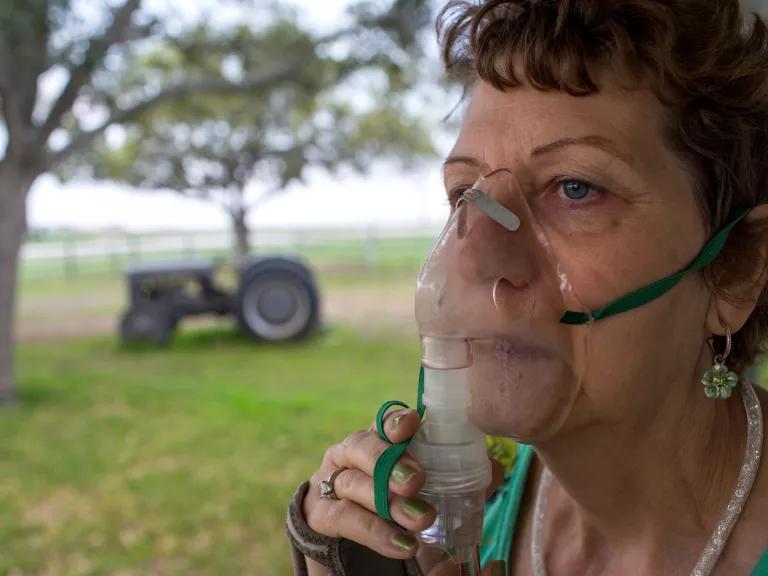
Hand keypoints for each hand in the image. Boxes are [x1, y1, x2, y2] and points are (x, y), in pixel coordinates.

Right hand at [303, 408, 505, 564]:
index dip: (396, 420)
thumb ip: (458, 481)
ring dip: (386, 501)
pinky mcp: (321, 515)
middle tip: (417, 479)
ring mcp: (331, 482)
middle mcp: (349, 454)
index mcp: (377, 440)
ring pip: (352, 483)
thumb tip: (497, 468)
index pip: (384, 422)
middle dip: (388, 460)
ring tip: (422, 520)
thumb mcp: (428, 493)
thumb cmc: (394, 505)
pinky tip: (403, 544)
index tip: (414, 422)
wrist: (350, 544)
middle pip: (361, 446)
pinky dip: (374, 531)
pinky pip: (344, 519)